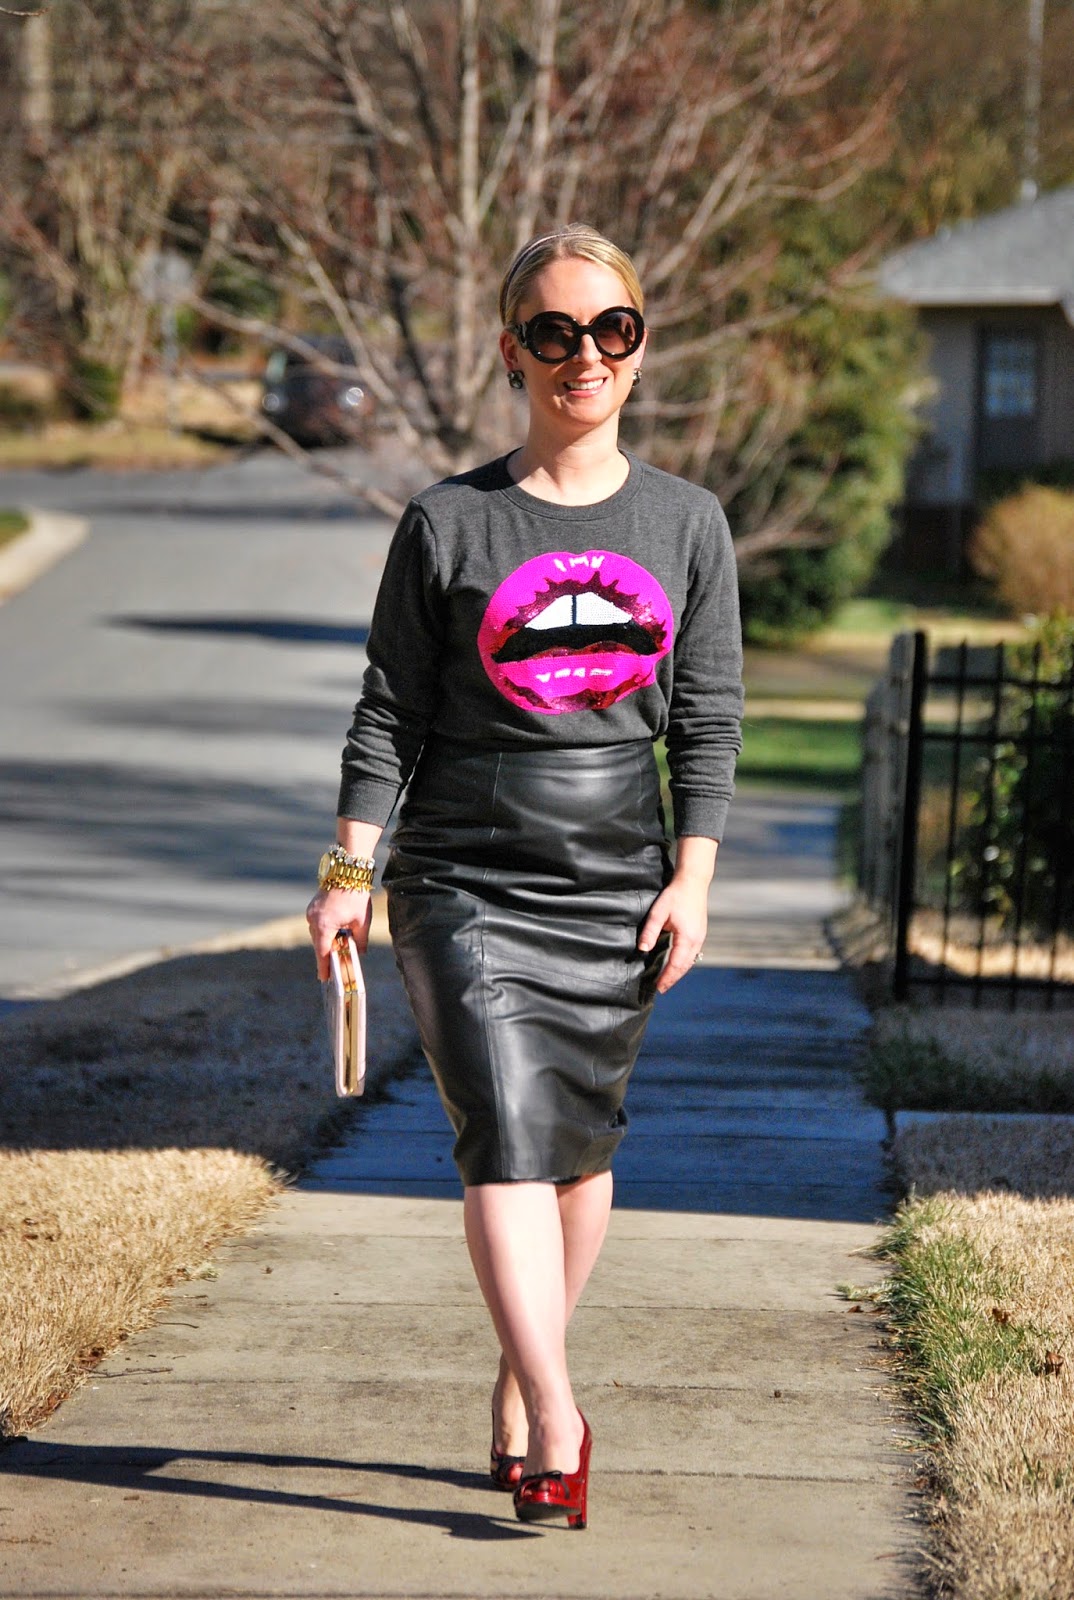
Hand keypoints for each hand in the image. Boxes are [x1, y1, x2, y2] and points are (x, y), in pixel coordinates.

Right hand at [306, 887, 372, 978]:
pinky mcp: (313, 907)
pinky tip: (335, 935)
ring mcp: (311, 912)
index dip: (323, 967)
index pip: (322, 952)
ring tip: (337, 952)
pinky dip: (324, 932)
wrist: (348, 871)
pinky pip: (317, 925)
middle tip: (333, 969)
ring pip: (317, 935)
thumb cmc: (356, 895)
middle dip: (326, 956)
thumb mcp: (362, 921)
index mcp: (324, 926)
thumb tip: (360, 953)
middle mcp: (313, 920)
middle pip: (319, 945)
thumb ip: (360, 940)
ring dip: (326, 943)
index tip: (324, 979)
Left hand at [637, 874, 707, 993]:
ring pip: (690, 961)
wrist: (693, 882)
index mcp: (687, 937)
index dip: (667, 977)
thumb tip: (642, 949)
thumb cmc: (675, 896)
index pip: (676, 964)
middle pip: (685, 966)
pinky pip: (692, 954)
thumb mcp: (658, 912)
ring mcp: (700, 937)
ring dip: (679, 972)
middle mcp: (696, 940)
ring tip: (667, 980)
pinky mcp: (700, 933)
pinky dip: (684, 963)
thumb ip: (650, 931)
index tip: (658, 987)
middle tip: (661, 989)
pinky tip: (676, 965)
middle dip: (673, 978)